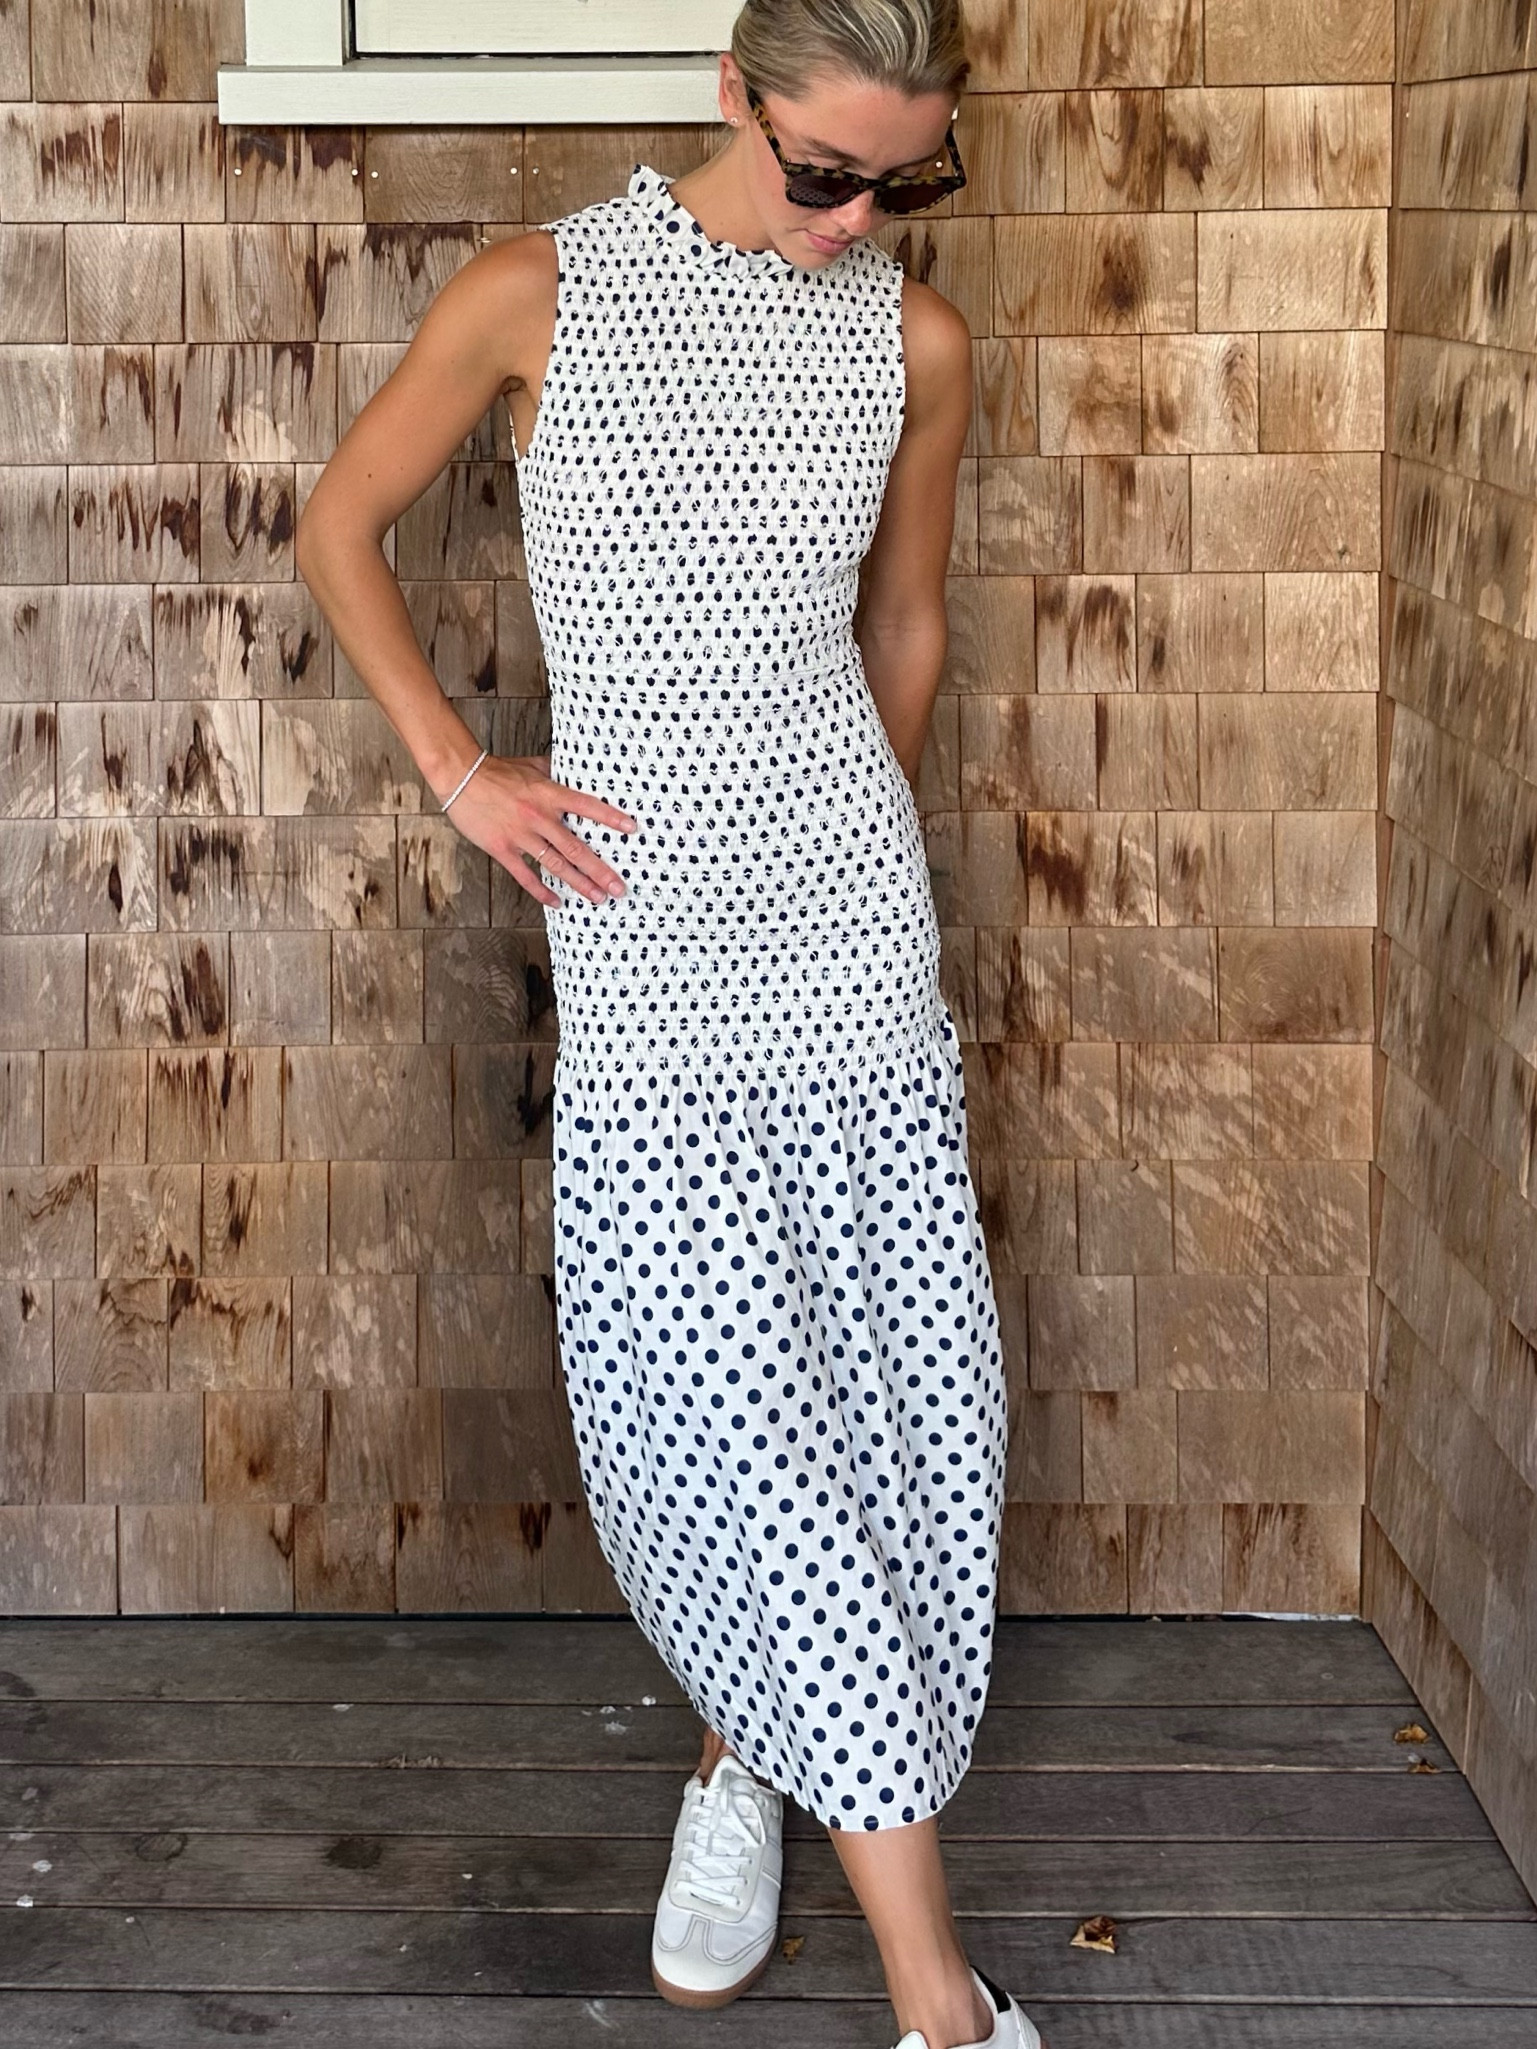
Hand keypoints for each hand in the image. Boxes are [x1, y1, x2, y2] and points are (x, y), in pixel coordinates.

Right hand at [436, 751, 633, 906]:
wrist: (461, 776)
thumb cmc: (497, 771)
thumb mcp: (532, 766)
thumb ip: (556, 773)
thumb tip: (576, 773)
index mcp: (548, 794)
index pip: (587, 806)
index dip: (610, 818)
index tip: (632, 829)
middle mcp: (539, 816)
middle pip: (576, 847)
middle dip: (600, 870)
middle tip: (619, 888)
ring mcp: (520, 835)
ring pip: (556, 864)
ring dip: (579, 883)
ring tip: (598, 898)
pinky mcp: (502, 849)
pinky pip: (525, 875)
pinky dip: (542, 890)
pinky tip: (558, 902)